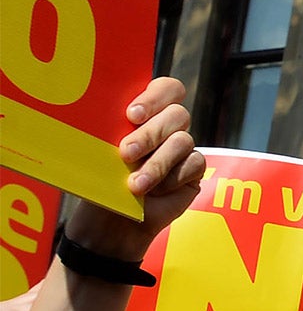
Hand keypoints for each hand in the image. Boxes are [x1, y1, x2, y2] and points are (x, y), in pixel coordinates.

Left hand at [63, 78, 205, 261]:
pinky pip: (193, 165)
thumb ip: (114, 132)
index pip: (166, 89)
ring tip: (136, 185)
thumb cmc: (102, 181)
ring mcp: (182, 147)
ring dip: (157, 163)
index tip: (132, 115)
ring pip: (183, 141)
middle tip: (126, 153)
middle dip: (151, 134)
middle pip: (177, 113)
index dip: (155, 97)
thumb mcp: (102, 152)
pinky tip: (153, 193)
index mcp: (144, 112)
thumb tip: (116, 124)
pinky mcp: (193, 170)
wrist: (112, 221)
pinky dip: (171, 179)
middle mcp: (167, 126)